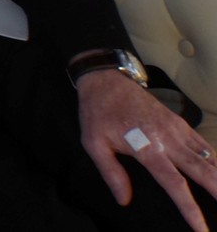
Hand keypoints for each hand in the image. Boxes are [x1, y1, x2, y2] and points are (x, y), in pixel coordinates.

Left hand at [77, 69, 216, 231]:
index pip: (174, 184)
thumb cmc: (98, 112)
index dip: (189, 208)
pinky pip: (203, 143)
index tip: (202, 228)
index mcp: (147, 147)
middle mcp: (168, 139)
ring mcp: (176, 129)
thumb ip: (111, 173)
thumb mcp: (93, 143)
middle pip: (202, 170)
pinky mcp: (179, 122)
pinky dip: (216, 158)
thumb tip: (123, 200)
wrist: (105, 80)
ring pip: (208, 156)